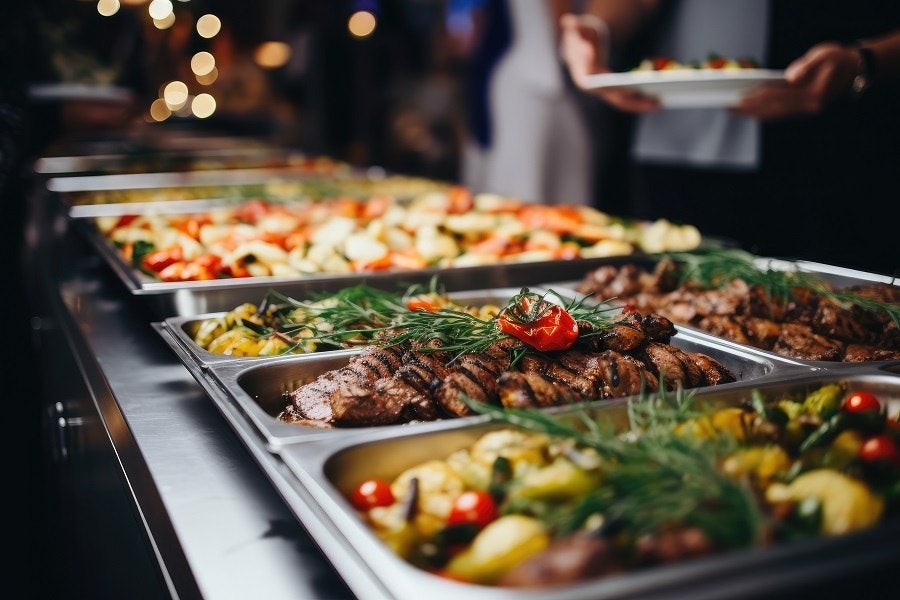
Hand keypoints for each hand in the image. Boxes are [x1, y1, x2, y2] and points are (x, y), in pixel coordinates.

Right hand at [559, 13, 659, 112]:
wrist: (579, 48)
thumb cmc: (579, 38)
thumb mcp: (576, 30)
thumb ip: (573, 26)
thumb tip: (568, 20)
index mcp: (582, 75)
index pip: (594, 82)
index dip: (608, 84)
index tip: (627, 88)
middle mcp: (593, 88)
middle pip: (612, 96)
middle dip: (631, 99)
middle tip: (650, 100)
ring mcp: (603, 92)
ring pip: (622, 102)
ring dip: (640, 104)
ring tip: (659, 104)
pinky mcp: (612, 92)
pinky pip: (626, 100)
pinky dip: (640, 101)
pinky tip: (656, 101)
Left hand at [732, 42, 859, 120]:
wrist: (854, 70)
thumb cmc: (837, 59)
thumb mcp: (824, 55)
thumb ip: (806, 65)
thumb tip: (789, 76)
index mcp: (813, 95)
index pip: (778, 98)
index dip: (757, 98)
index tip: (739, 98)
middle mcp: (808, 107)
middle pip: (773, 111)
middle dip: (749, 110)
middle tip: (729, 107)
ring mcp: (806, 111)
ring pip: (774, 116)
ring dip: (753, 114)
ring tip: (734, 110)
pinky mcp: (802, 111)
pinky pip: (779, 114)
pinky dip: (763, 113)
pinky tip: (750, 110)